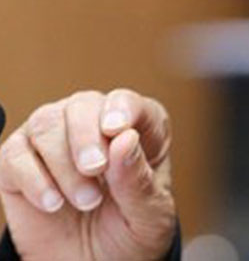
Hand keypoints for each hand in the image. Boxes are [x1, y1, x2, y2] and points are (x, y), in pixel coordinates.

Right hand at [0, 90, 175, 260]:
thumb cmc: (129, 232)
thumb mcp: (148, 215)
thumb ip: (139, 180)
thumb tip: (124, 139)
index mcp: (138, 129)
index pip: (127, 102)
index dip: (121, 109)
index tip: (116, 130)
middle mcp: (94, 123)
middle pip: (82, 105)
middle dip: (87, 137)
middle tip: (95, 171)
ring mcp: (54, 139)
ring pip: (47, 123)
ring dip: (64, 165)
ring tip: (85, 202)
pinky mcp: (18, 163)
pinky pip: (13, 153)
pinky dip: (32, 179)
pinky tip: (52, 203)